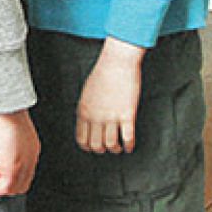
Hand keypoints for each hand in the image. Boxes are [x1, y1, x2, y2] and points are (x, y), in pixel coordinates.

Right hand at [0, 109, 40, 196]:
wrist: (5, 106)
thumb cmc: (3, 113)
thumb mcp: (5, 132)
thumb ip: (4, 146)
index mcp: (31, 149)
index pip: (23, 174)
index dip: (7, 178)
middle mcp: (30, 158)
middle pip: (19, 184)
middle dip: (0, 185)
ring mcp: (24, 163)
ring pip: (12, 188)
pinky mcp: (14, 166)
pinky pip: (5, 187)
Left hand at [75, 37, 146, 154]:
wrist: (117, 62)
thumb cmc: (103, 73)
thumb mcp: (87, 92)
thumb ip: (86, 109)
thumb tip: (88, 122)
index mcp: (83, 111)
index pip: (82, 139)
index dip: (88, 147)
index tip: (93, 147)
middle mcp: (96, 116)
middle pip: (96, 145)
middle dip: (102, 150)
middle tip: (107, 147)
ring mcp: (112, 116)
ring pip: (111, 145)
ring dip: (116, 149)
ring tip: (119, 147)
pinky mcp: (127, 114)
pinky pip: (128, 138)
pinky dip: (129, 146)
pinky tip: (129, 146)